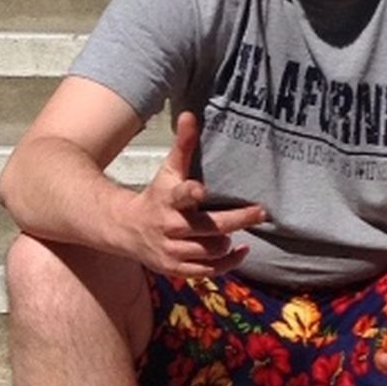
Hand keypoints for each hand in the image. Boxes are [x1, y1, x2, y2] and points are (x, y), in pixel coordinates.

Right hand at [122, 111, 266, 277]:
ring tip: (239, 231)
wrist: (126, 229)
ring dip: (228, 241)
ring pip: (211, 250)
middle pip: (209, 227)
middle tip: (260, 212)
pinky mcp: (175, 268)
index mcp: (168, 199)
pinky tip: (241, 251)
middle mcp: (169, 226)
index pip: (180, 195)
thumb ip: (183, 145)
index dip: (190, 193)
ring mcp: (171, 250)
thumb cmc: (156, 195)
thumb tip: (189, 114)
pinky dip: (227, 262)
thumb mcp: (168, 170)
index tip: (202, 190)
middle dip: (236, 219)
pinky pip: (208, 271)